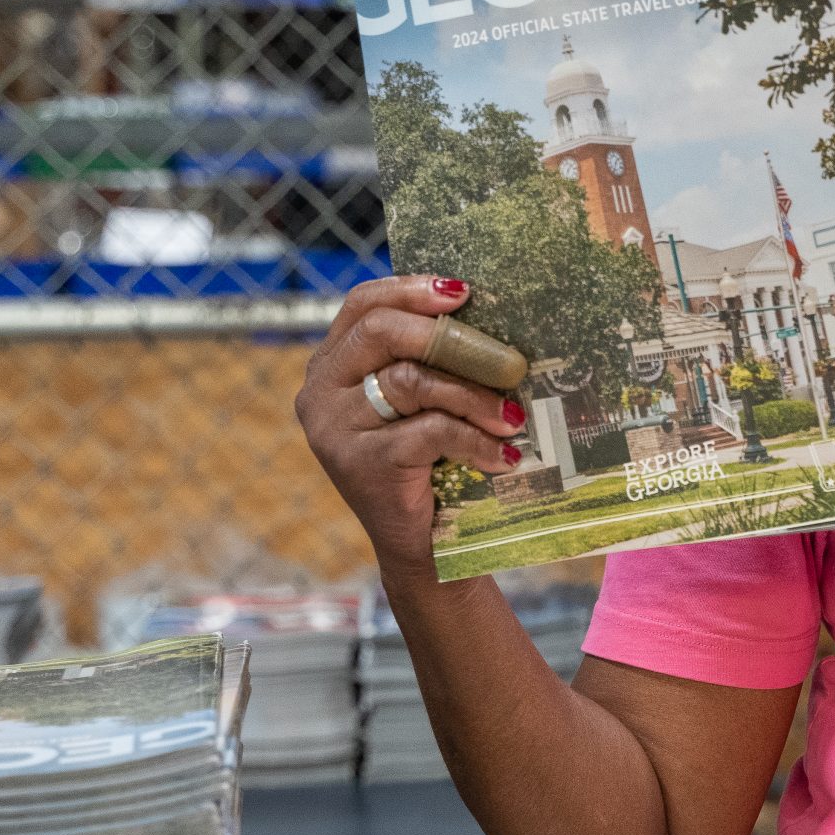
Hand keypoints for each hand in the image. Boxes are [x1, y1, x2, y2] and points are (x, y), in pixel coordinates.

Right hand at [294, 275, 526, 575]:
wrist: (421, 545)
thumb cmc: (430, 460)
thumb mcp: (419, 402)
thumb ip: (427, 358)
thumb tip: (482, 307)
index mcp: (331, 364)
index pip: (363, 304)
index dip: (412, 290)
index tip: (465, 292)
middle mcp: (321, 391)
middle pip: (382, 332)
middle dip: (452, 338)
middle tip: (507, 360)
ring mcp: (335, 428)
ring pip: (412, 381)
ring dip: (475, 396)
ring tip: (513, 416)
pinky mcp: (362, 463)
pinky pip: (431, 431)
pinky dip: (477, 440)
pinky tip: (505, 454)